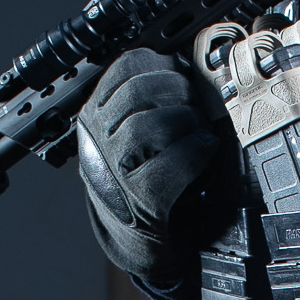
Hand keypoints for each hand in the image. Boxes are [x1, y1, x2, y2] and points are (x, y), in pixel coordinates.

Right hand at [76, 48, 231, 284]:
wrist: (133, 237)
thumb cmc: (137, 177)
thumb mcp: (127, 134)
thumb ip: (145, 101)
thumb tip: (188, 63)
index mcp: (94, 116)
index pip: (122, 68)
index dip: (158, 62)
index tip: (179, 69)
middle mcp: (97, 141)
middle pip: (136, 93)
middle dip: (175, 88)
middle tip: (193, 99)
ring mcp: (114, 172)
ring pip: (148, 126)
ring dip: (184, 119)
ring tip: (198, 126)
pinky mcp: (140, 200)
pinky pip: (169, 165)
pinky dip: (194, 150)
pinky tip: (206, 147)